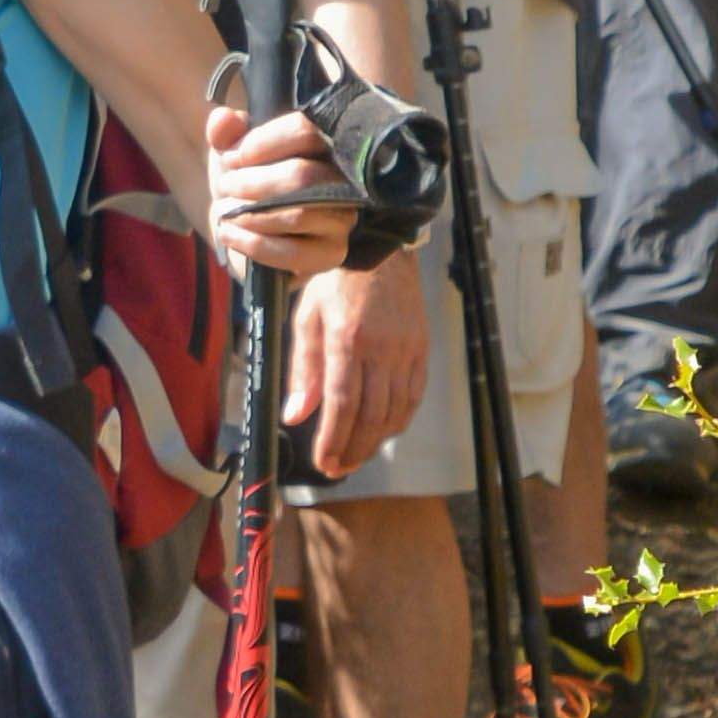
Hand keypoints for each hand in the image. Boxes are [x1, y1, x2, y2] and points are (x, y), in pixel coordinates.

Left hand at [206, 95, 358, 279]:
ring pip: (298, 213)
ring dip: (249, 213)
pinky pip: (294, 252)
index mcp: (322, 145)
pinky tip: (228, 234)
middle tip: (225, 187)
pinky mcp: (331, 254)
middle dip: (252, 182)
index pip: (305, 131)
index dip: (263, 143)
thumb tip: (223, 119)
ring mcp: (342, 218)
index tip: (231, 157)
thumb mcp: (230, 154)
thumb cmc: (245, 186)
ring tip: (224, 211)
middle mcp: (342, 179)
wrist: (245, 233)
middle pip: (302, 175)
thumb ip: (225, 132)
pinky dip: (252, 243)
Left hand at [287, 257, 427, 474]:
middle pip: (371, 416)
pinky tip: (382, 431)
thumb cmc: (335, 282)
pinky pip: (413, 396)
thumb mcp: (308, 318)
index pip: (342, 404)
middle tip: (338, 468)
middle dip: (353, 450)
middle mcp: (381, 348)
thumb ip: (303, 369)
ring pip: (395, 411)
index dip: (334, 440)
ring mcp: (406, 350)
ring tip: (355, 455)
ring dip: (375, 441)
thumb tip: (296, 415)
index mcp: (347, 339)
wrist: (378, 249)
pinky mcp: (421, 349)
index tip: (324, 462)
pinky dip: (398, 420)